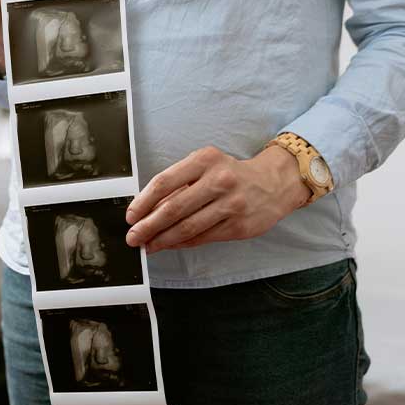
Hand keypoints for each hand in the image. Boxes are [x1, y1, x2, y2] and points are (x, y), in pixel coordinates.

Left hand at [125, 145, 310, 253]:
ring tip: (148, 245)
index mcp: (204, 160)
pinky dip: (181, 243)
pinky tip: (169, 245)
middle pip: (173, 208)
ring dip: (162, 239)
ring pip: (187, 227)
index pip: (165, 182)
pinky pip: (202, 238)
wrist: (273, 183)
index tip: (131, 215)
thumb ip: (179, 185)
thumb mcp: (205, 167)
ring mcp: (231, 204)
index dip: (143, 202)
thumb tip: (147, 209)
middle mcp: (218, 180)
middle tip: (133, 236)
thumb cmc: (231, 174)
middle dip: (148, 226)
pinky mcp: (239, 226)